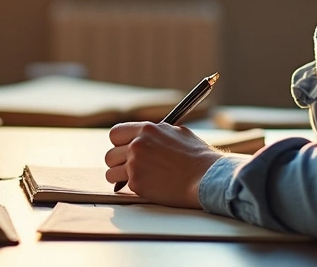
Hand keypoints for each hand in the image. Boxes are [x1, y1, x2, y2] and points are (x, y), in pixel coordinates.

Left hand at [104, 122, 222, 208]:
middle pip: (110, 155)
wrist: (206, 177)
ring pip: (111, 172)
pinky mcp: (137, 183)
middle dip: (118, 162)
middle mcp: (137, 145)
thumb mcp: (178, 133)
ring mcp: (135, 165)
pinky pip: (124, 186)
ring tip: (134, 178)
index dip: (119, 143)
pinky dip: (133, 187)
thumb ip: (158, 133)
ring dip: (120, 177)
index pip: (116, 133)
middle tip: (128, 167)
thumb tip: (149, 136)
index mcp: (147, 129)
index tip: (124, 149)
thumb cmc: (197, 156)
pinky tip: (148, 186)